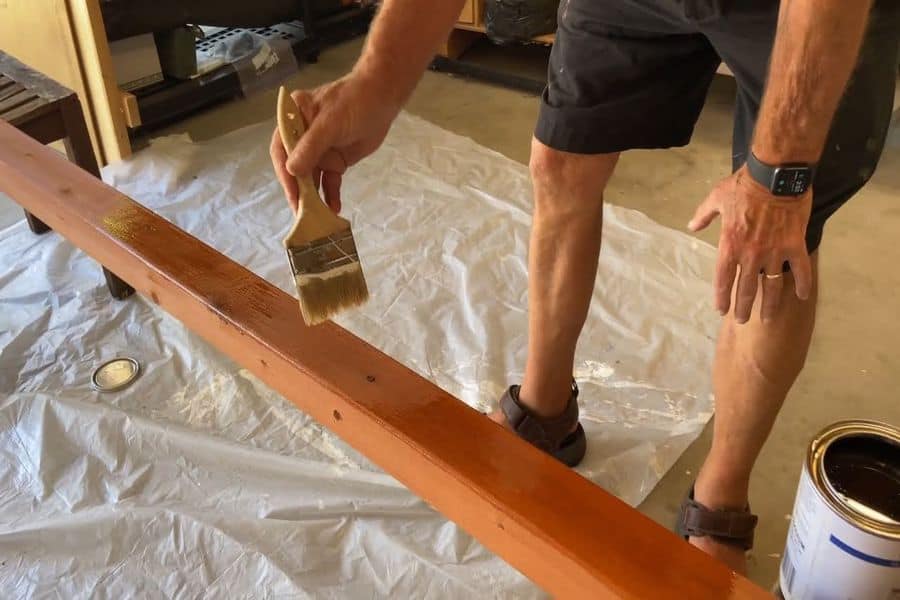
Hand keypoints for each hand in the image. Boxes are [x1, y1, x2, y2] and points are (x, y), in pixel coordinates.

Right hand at [269, 73, 399, 212]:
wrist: (383, 99)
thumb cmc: (353, 102)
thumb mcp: (330, 123)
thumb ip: (311, 147)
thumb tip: (292, 171)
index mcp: (292, 121)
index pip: (281, 150)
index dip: (284, 173)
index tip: (292, 194)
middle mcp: (301, 138)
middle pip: (294, 168)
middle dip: (298, 191)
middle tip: (301, 213)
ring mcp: (319, 151)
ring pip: (312, 178)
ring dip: (313, 197)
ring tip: (316, 217)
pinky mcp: (336, 161)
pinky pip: (330, 182)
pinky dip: (331, 195)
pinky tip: (334, 209)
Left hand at [689, 166, 812, 322]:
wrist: (775, 175)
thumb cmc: (743, 185)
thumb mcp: (716, 198)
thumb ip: (703, 216)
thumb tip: (691, 226)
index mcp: (730, 244)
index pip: (723, 278)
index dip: (722, 297)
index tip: (721, 310)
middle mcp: (750, 254)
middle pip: (746, 288)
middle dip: (743, 307)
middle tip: (742, 320)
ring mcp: (774, 251)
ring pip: (771, 286)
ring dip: (769, 305)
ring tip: (766, 318)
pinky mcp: (794, 245)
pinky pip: (800, 270)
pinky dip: (802, 284)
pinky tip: (800, 297)